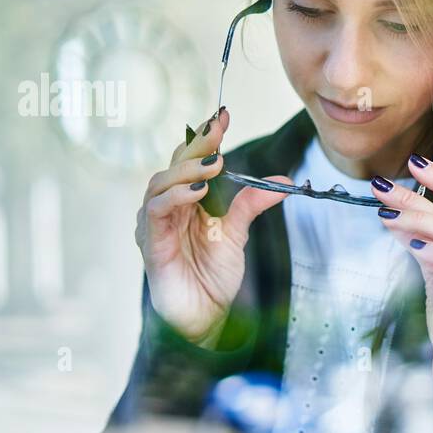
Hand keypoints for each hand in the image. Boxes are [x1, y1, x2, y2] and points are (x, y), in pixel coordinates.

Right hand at [137, 106, 292, 345]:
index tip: (224, 114)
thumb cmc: (212, 277)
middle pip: (175, 164)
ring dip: (187, 170)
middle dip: (197, 144)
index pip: (192, 159)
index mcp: (187, 200)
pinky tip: (197, 192)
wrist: (206, 318)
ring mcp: (155, 224)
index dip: (206, 136)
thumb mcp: (237, 234)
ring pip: (161, 183)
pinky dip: (175, 198)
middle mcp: (167, 207)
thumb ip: (251, 204)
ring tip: (214, 166)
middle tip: (219, 130)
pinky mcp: (150, 244)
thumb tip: (281, 181)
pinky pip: (156, 212)